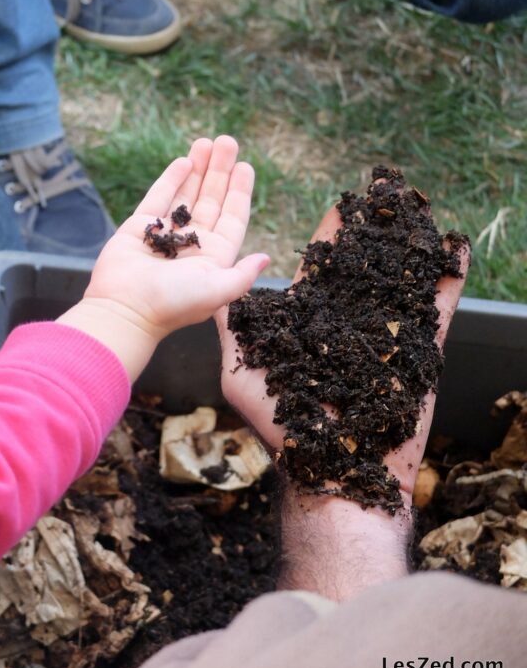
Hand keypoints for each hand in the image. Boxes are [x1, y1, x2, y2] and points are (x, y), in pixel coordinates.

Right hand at [58, 136, 268, 379]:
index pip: (232, 218)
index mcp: (212, 258)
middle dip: (220, 171)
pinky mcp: (140, 227)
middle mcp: (191, 244)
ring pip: (186, 194)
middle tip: (227, 142)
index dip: (239, 192)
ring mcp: (165, 234)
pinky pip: (160, 197)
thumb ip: (242, 275)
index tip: (246, 166)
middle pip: (211, 199)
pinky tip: (185, 161)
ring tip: (206, 141)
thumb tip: (266, 258)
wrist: (125, 310)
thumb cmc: (172, 304)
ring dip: (198, 168)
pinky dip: (172, 179)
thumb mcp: (216, 291)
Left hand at [217, 206, 469, 509]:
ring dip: (412, 244)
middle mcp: (349, 324)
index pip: (323, 268)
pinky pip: (436, 311)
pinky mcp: (417, 354)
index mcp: (311, 323)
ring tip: (422, 209)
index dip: (333, 236)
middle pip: (365, 266)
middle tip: (388, 191)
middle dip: (376, 230)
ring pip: (401, 279)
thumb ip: (233, 328)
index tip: (343, 202)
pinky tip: (456, 248)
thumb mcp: (242, 372)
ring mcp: (385, 336)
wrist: (333, 476)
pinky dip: (448, 279)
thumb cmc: (282, 429)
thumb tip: (212, 289)